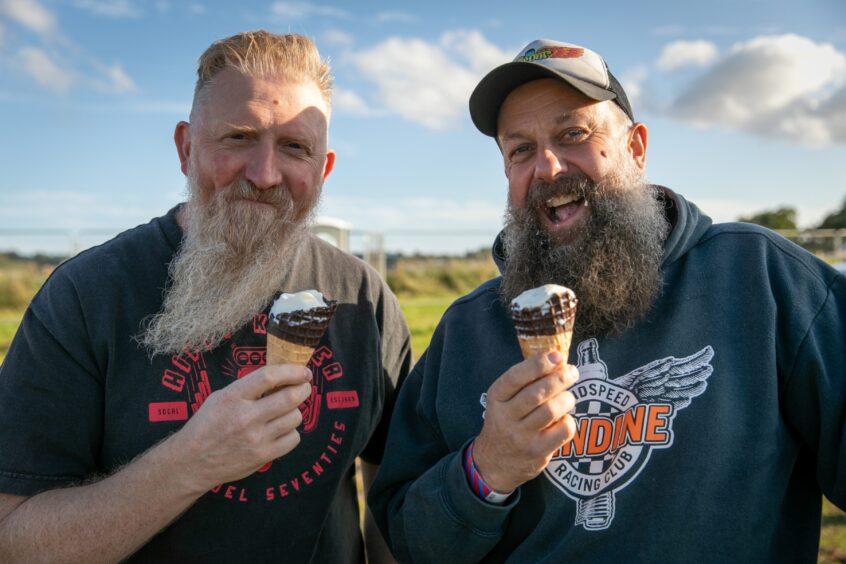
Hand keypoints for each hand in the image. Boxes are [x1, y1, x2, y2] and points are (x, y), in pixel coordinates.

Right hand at [166, 364, 312, 492]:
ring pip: (295, 417)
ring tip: (285, 412)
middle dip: (303, 389)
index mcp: (232, 397)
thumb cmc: (206, 426)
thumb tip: (281, 378)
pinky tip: (281, 431)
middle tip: (304, 387)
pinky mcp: (263, 456)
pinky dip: (291, 432)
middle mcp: (245, 417)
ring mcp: (256, 438)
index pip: (269, 376)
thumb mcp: (220, 398)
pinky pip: (293, 439)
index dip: (292, 371)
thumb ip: (248, 388)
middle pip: (290, 397)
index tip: (302, 371)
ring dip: (295, 411)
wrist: (191, 462)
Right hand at [473, 351, 578, 492]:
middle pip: (537, 393)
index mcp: (496, 398)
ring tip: (569, 397)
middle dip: (559, 378)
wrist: (493, 463)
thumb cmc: (505, 422)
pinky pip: (562, 430)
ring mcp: (521, 436)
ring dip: (566, 399)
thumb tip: (558, 360)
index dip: (538, 364)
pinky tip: (565, 419)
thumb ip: (525, 382)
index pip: (515, 377)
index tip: (557, 356)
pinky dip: (569, 420)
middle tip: (572, 372)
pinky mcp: (537, 452)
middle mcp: (505, 417)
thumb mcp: (504, 400)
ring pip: (551, 411)